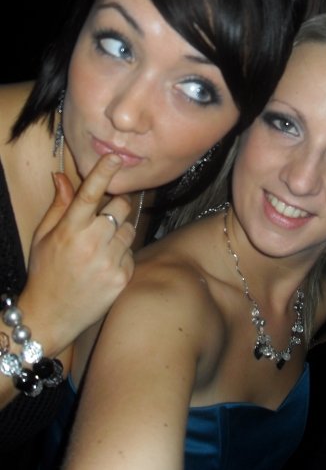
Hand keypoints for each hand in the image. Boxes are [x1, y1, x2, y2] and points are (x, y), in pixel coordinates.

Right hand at [19, 154, 136, 356]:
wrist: (51, 316)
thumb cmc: (45, 272)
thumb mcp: (44, 237)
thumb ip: (59, 205)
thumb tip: (62, 176)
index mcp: (70, 230)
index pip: (89, 194)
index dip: (103, 173)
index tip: (114, 157)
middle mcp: (92, 243)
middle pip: (121, 206)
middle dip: (116, 206)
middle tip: (104, 217)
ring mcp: (109, 262)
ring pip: (130, 229)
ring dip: (120, 232)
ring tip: (101, 247)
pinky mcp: (122, 277)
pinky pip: (132, 252)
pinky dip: (122, 255)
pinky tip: (105, 266)